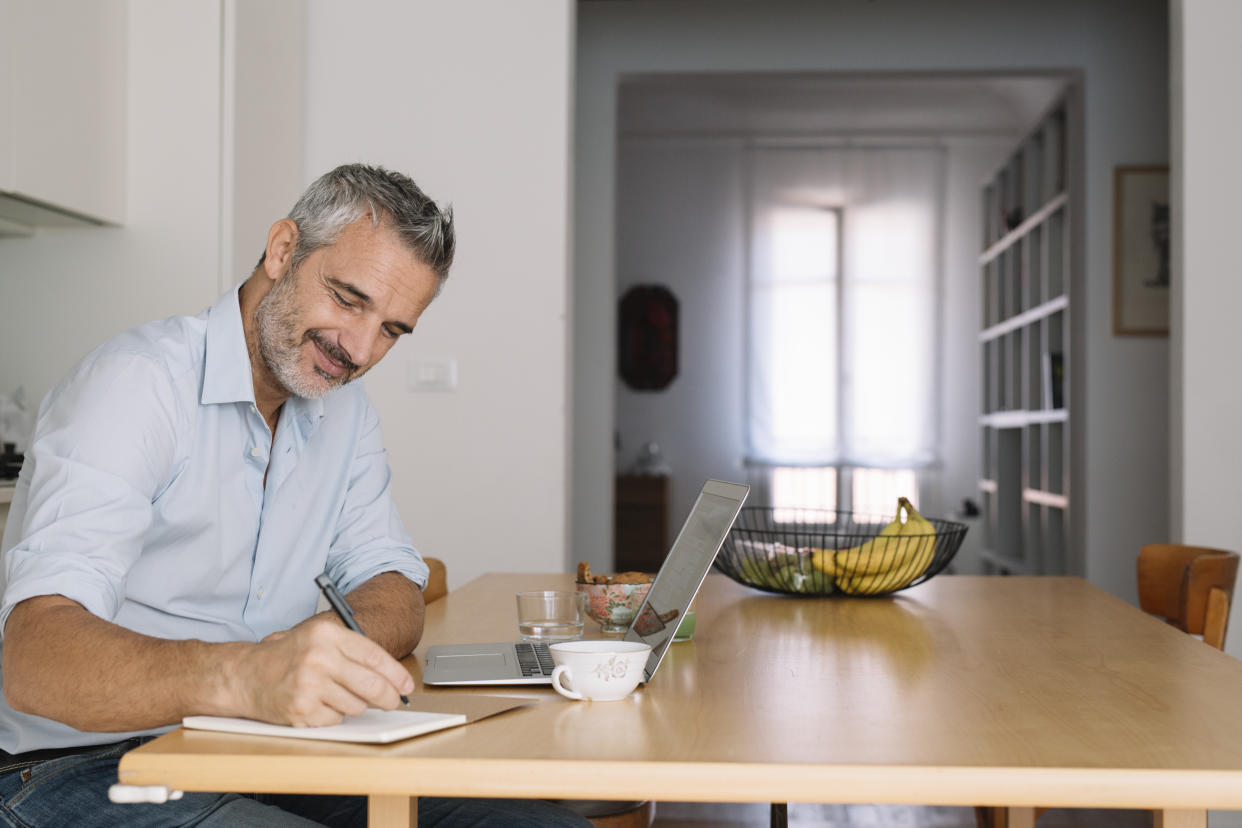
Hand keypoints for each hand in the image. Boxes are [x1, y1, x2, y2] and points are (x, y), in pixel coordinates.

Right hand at [231, 616, 414, 726]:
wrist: (244, 675)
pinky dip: (333, 715)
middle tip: (393, 702)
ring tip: (335, 694)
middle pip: (371, 685)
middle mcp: (317, 657)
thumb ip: (351, 652)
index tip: (407, 685)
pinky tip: (318, 704)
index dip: (396, 674)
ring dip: (354, 705)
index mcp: (325, 634)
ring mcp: (308, 685)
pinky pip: (336, 719)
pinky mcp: (300, 710)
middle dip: (388, 698)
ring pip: (356, 705)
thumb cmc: (287, 657)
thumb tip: (391, 677)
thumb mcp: (317, 639)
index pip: (373, 656)